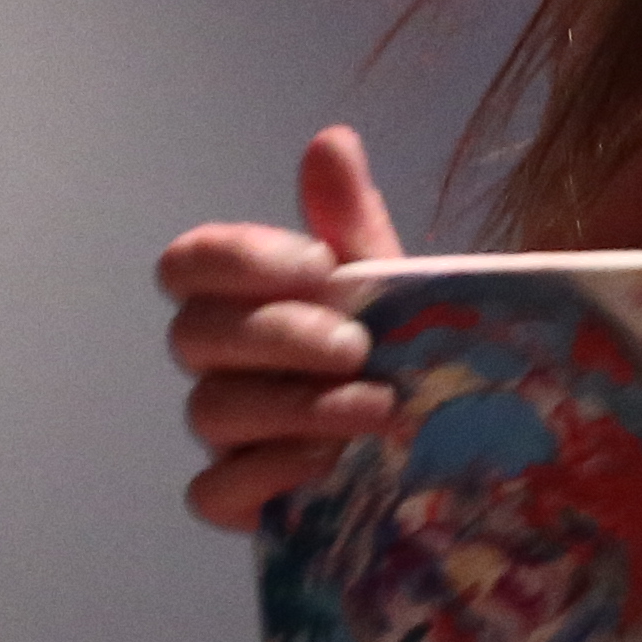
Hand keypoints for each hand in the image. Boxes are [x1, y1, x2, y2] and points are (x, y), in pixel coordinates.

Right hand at [161, 128, 406, 533]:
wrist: (453, 442)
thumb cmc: (403, 351)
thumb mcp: (390, 284)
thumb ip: (351, 221)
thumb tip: (331, 139)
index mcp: (244, 300)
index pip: (188, 263)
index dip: (239, 260)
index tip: (320, 265)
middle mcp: (222, 365)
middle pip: (193, 336)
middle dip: (277, 334)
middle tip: (356, 346)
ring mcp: (228, 436)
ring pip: (211, 411)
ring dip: (294, 406)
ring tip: (377, 407)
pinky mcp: (246, 502)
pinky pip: (215, 493)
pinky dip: (268, 477)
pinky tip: (332, 465)